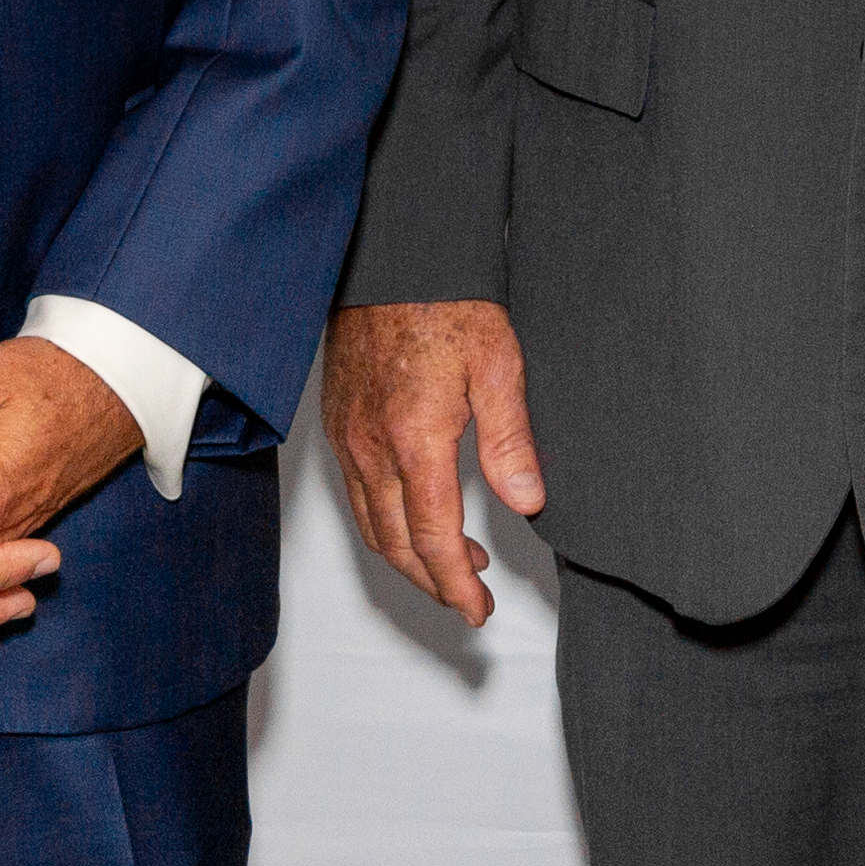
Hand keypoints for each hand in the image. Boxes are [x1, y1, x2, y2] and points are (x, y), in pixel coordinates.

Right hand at [320, 299, 544, 622]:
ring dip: (409, 556)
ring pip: (370, 524)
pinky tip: (414, 515)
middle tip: (468, 599)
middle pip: (395, 544)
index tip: (477, 609)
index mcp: (414, 440)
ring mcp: (347, 437)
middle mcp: (370, 447)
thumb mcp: (498, 365)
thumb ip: (510, 441)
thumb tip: (527, 502)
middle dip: (432, 582)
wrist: (394, 257)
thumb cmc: (445, 301)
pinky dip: (384, 523)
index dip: (456, 584)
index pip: (432, 538)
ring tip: (454, 562)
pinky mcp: (337, 423)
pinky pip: (355, 495)